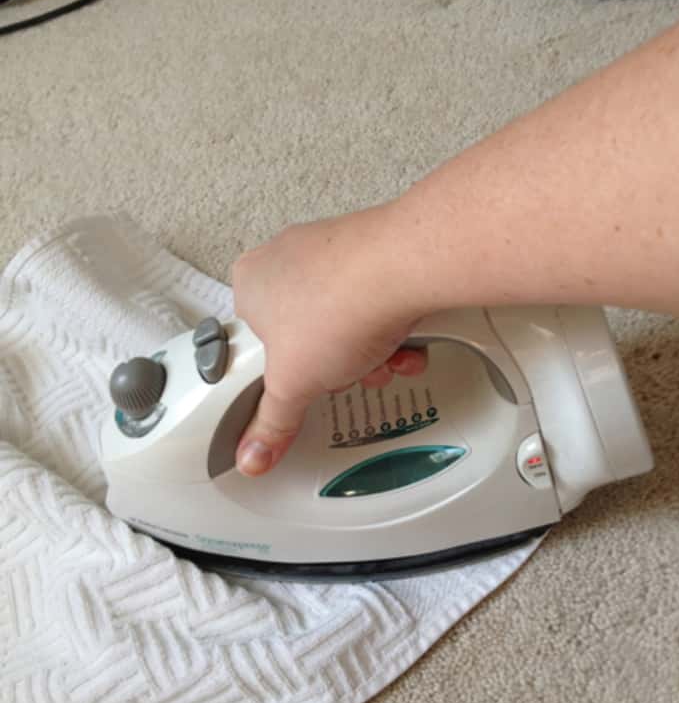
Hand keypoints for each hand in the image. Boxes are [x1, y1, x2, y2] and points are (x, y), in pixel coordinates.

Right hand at [232, 205, 426, 475]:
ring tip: (380, 360)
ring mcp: (331, 251)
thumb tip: (255, 452)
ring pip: (345, 319)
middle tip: (341, 373)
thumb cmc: (339, 304)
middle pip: (306, 334)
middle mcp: (288, 258)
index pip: (253, 340)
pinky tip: (404, 343)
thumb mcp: (293, 384)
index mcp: (250, 282)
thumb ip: (272, 423)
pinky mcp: (371, 251)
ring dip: (369, 352)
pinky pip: (377, 300)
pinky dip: (393, 327)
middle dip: (333, 365)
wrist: (403, 269)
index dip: (278, 372)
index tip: (292, 386)